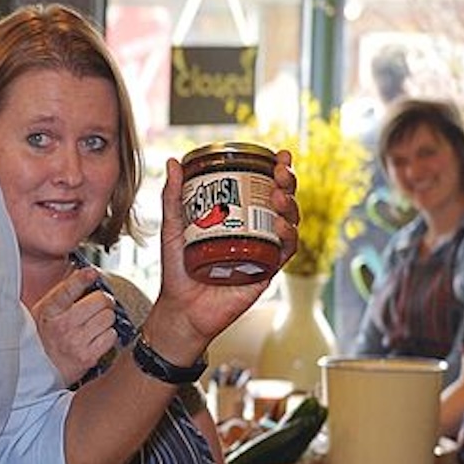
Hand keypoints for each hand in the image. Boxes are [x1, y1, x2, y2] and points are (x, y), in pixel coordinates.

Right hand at [29, 267, 116, 384]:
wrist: (37, 373)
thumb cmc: (41, 340)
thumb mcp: (43, 312)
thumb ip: (62, 294)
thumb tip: (86, 273)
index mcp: (49, 311)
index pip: (70, 287)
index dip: (84, 277)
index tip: (92, 274)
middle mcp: (62, 325)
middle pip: (100, 301)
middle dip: (103, 302)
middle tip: (100, 306)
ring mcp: (76, 342)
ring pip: (108, 318)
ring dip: (106, 320)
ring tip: (95, 324)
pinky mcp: (87, 357)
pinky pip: (111, 337)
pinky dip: (108, 336)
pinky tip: (97, 338)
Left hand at [144, 152, 300, 362]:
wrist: (180, 307)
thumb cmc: (177, 269)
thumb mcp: (173, 226)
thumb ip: (173, 196)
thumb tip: (173, 161)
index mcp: (238, 218)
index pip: (262, 189)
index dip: (276, 171)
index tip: (279, 155)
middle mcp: (254, 232)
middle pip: (282, 203)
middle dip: (288, 183)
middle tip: (281, 172)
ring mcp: (262, 252)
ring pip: (289, 224)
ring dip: (290, 207)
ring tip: (277, 196)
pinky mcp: (266, 272)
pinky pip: (285, 251)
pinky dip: (287, 237)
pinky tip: (280, 226)